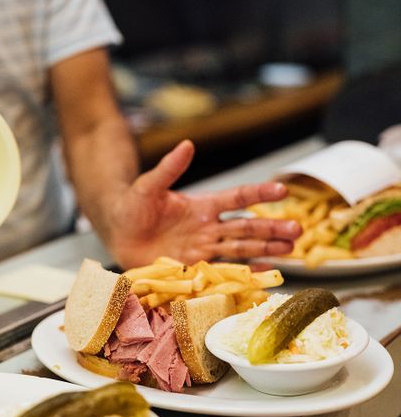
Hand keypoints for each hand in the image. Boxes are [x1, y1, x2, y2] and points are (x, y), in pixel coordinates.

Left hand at [106, 140, 301, 267]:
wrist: (119, 235)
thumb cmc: (133, 206)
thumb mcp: (148, 186)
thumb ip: (169, 169)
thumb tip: (187, 144)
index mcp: (202, 205)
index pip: (237, 198)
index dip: (259, 194)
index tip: (283, 190)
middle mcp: (209, 227)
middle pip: (246, 227)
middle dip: (272, 228)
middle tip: (298, 230)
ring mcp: (204, 248)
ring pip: (241, 249)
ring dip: (267, 249)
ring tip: (291, 249)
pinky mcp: (195, 267)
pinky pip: (223, 270)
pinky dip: (245, 272)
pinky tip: (265, 272)